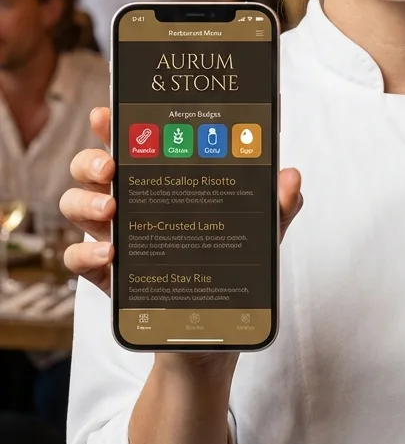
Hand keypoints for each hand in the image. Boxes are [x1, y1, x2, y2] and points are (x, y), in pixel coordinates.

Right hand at [60, 106, 302, 294]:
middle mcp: (129, 203)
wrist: (212, 329)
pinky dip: (85, 253)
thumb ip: (278, 204)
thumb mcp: (260, 232)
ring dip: (85, 200)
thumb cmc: (228, 265)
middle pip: (90, 169)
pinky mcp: (107, 276)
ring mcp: (113, 237)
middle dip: (92, 159)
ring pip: (75, 205)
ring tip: (111, 208)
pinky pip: (77, 258)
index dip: (112, 125)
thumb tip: (290, 176)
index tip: (106, 114)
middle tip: (112, 167)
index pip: (130, 145)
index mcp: (159, 182)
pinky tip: (110, 253)